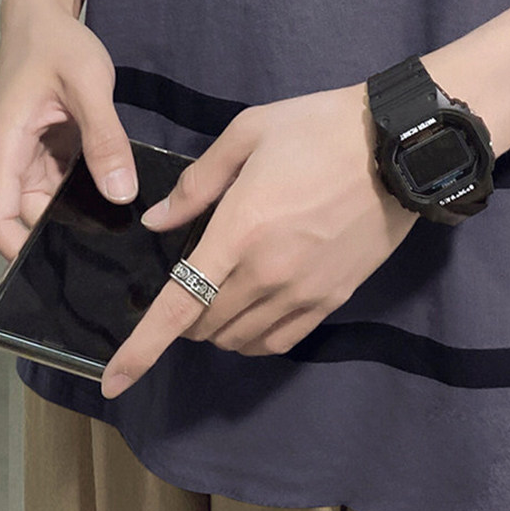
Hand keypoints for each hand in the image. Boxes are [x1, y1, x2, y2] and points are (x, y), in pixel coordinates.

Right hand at [0, 0, 136, 260]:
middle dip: (60, 235)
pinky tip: (115, 194)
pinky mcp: (47, 149)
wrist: (44, 14)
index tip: (59, 266)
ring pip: (47, 203)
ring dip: (76, 212)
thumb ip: (105, 138)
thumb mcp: (88, 85)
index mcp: (3, 148)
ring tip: (118, 227)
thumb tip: (119, 192)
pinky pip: (63, 183)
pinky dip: (85, 191)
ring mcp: (28, 156)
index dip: (18, 250)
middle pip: (25, 218)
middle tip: (108, 248)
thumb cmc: (55, 43)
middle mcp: (10, 159)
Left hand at [97, 81, 417, 397]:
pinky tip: (250, 318)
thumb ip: (197, 183)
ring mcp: (302, 292)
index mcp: (237, 231)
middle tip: (184, 283)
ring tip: (216, 297)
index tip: (113, 382)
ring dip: (215, 329)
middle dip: (180, 318)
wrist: (396, 145)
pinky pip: (279, 341)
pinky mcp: (332, 298)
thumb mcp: (247, 133)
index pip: (176, 308)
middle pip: (204, 327)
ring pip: (239, 340)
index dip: (140, 350)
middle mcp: (266, 274)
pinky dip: (253, 339)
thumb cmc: (316, 128)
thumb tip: (156, 222)